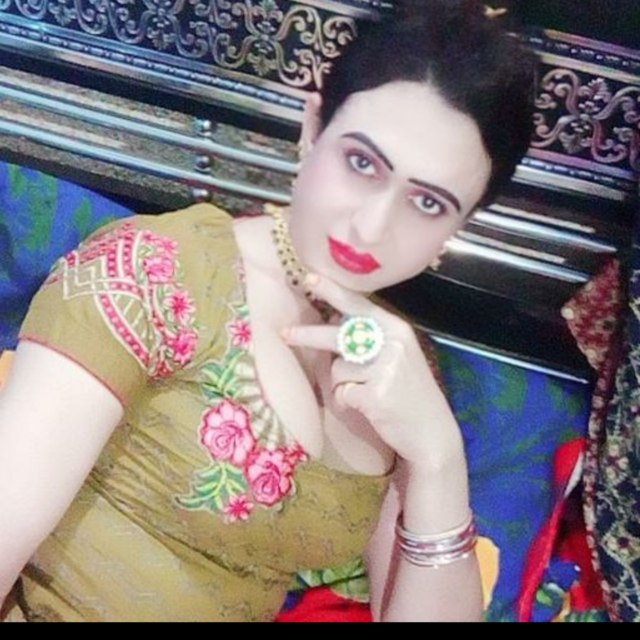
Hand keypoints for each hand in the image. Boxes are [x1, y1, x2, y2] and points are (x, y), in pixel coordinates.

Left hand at [281, 274, 463, 466]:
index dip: (331, 291)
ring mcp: (385, 369)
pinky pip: (342, 393)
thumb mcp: (397, 356)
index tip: (308, 278)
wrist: (431, 432)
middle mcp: (392, 344)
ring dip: (341, 385)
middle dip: (307, 335)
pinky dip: (347, 402)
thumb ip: (370, 337)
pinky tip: (368, 408)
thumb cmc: (409, 393)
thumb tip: (333, 320)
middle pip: (338, 335)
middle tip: (284, 334)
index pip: (359, 305)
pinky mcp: (376, 395)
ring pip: (337, 370)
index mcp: (397, 329)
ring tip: (364, 394)